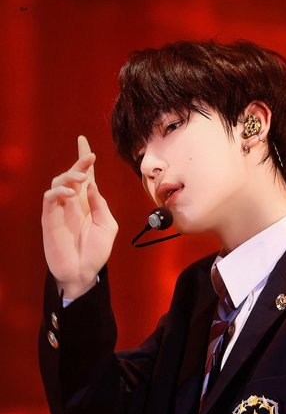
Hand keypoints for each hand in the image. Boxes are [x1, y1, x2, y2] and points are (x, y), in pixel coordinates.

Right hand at [42, 135, 118, 298]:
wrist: (83, 272)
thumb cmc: (96, 252)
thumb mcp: (108, 226)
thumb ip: (101, 205)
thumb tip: (92, 185)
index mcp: (88, 203)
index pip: (85, 176)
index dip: (83, 159)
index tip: (83, 141)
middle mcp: (73, 203)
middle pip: (72, 175)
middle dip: (79, 162)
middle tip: (89, 157)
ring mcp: (60, 210)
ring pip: (58, 182)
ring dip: (69, 175)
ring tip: (80, 178)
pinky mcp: (50, 219)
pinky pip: (50, 198)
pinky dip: (58, 191)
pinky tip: (69, 193)